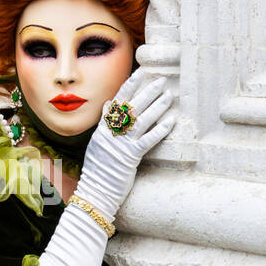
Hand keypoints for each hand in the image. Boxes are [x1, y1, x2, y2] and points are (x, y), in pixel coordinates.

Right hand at [75, 70, 174, 219]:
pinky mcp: (130, 158)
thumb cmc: (98, 168)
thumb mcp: (97, 142)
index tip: (141, 74)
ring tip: (169, 96)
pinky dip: (159, 130)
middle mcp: (111, 133)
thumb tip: (108, 104)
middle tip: (161, 80)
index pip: (117, 101)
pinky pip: (147, 140)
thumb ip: (104, 123)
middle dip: (148, 91)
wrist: (95, 191)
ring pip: (141, 120)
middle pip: (132, 107)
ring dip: (157, 106)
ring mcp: (121, 145)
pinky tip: (170, 121)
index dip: (130, 86)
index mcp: (103, 128)